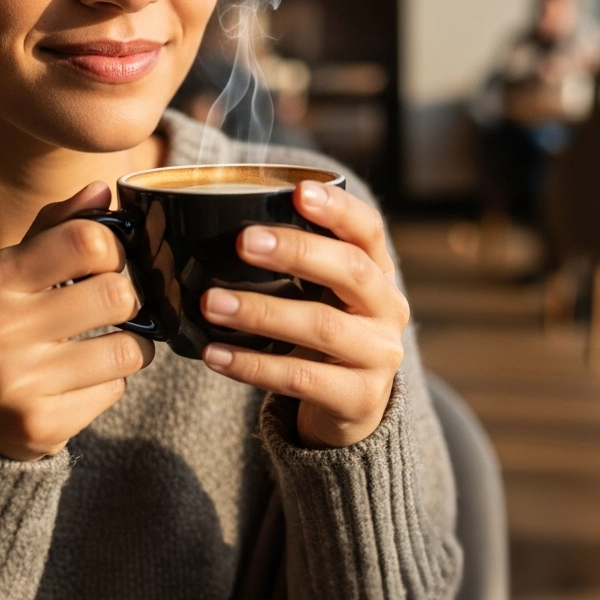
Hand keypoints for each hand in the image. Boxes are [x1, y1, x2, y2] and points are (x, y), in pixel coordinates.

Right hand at [0, 182, 154, 460]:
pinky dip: (107, 385)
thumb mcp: (1, 277)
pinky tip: (79, 383)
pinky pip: (114, 391)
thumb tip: (101, 190)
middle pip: (117, 294)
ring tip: (104, 347)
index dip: (114, 249)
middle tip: (115, 308)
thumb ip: (51, 231)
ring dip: (128, 347)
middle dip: (128, 301)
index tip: (107, 263)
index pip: (86, 240)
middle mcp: (0, 328)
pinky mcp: (41, 425)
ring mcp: (20, 381)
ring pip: (128, 348)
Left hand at [199, 180, 406, 447]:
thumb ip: (296, 265)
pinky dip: (253, 365)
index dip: (338, 209)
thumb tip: (216, 226)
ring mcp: (379, 356)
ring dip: (262, 312)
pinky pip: (301, 378)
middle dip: (297, 252)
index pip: (368, 231)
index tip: (299, 192)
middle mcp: (388, 309)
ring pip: (323, 326)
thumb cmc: (323, 335)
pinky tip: (215, 354)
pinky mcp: (359, 398)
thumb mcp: (324, 295)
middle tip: (244, 242)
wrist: (352, 408)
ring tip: (212, 303)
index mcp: (379, 273)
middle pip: (351, 271)